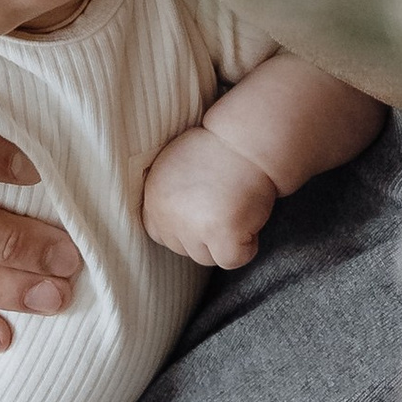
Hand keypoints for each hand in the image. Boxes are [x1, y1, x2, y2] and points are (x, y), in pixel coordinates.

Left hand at [141, 121, 278, 269]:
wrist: (248, 141)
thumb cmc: (219, 151)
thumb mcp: (175, 168)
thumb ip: (168, 197)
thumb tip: (174, 223)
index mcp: (153, 197)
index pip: (161, 234)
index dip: (186, 226)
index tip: (204, 207)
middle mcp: (166, 213)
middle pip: (184, 250)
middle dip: (207, 234)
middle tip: (225, 201)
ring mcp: (191, 225)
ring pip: (207, 258)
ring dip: (226, 240)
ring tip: (236, 206)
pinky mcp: (218, 232)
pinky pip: (231, 260)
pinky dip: (247, 246)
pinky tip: (248, 217)